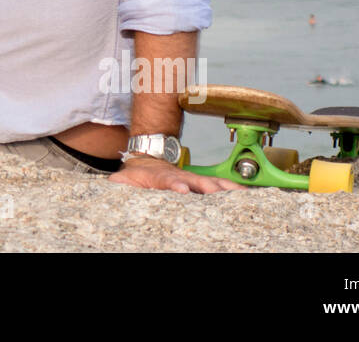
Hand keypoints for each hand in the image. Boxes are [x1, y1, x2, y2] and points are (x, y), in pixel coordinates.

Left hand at [108, 156, 244, 193]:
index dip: (175, 183)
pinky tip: (244, 193)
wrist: (145, 164)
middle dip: (204, 186)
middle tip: (215, 192)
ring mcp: (189, 178)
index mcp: (157, 176)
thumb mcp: (121, 181)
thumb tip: (115, 184)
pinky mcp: (198, 184)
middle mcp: (177, 176)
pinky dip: (230, 189)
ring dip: (222, 187)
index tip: (182, 189)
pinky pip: (216, 186)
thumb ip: (119, 183)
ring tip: (238, 192)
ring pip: (208, 182)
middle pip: (193, 180)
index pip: (167, 179)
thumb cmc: (134, 178)